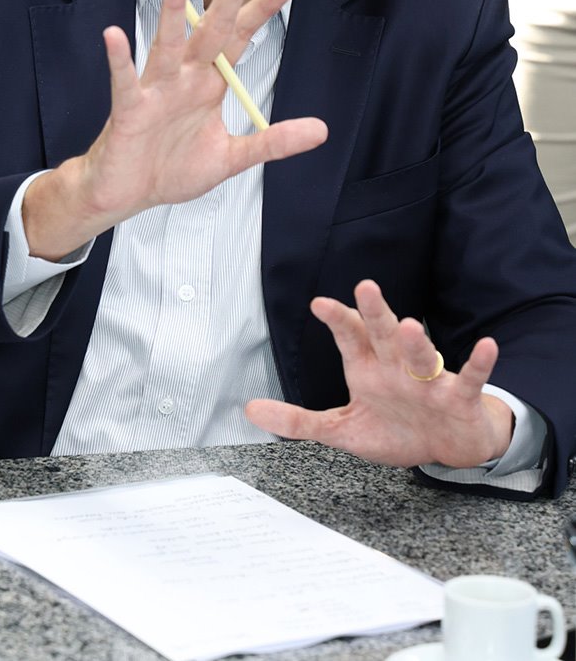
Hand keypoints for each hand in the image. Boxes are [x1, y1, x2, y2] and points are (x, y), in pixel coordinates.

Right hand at [23, 0, 326, 257]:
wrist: (127, 195)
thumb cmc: (172, 169)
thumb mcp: (232, 157)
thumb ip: (273, 142)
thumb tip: (321, 130)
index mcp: (209, 84)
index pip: (241, 37)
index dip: (263, 10)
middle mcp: (185, 77)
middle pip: (212, 27)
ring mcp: (156, 89)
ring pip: (167, 41)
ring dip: (172, 7)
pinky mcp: (129, 109)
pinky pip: (124, 80)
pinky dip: (119, 59)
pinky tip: (114, 34)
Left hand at [246, 279, 513, 468]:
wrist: (446, 447)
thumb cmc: (395, 429)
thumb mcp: (341, 430)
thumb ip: (298, 420)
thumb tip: (250, 410)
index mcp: (368, 369)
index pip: (350, 338)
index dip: (337, 320)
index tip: (319, 303)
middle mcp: (396, 367)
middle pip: (383, 335)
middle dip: (375, 312)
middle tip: (365, 288)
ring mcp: (428, 380)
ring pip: (422, 354)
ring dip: (415, 340)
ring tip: (407, 325)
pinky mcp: (458, 397)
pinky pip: (469, 378)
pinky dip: (478, 364)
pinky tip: (486, 347)